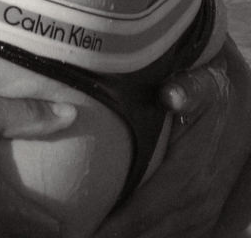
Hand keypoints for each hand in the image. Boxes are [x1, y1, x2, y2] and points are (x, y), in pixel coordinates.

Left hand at [97, 38, 250, 237]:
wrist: (245, 111)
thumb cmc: (216, 97)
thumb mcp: (206, 86)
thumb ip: (188, 90)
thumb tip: (170, 94)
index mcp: (191, 174)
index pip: (147, 209)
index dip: (115, 225)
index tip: (85, 229)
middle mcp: (198, 202)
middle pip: (149, 233)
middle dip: (113, 236)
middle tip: (75, 234)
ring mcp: (202, 214)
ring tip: (91, 235)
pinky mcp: (203, 217)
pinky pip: (175, 237)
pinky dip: (147, 236)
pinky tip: (120, 233)